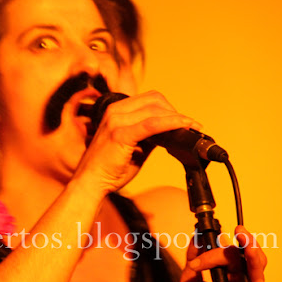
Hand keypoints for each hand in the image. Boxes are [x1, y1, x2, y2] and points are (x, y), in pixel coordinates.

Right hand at [72, 90, 200, 193]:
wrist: (91, 182)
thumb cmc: (109, 168)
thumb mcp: (133, 146)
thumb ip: (148, 136)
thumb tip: (170, 132)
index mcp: (115, 111)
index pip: (148, 99)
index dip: (168, 107)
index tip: (182, 120)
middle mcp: (114, 111)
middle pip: (154, 100)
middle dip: (174, 111)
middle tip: (188, 126)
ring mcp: (116, 121)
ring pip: (156, 110)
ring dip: (178, 117)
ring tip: (191, 127)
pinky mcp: (121, 134)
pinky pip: (153, 124)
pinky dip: (172, 123)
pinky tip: (185, 127)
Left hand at [175, 226, 269, 281]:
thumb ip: (192, 262)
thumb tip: (195, 238)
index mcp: (227, 274)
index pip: (228, 255)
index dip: (214, 253)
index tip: (196, 262)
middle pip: (250, 259)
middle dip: (247, 243)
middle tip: (240, 231)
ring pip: (257, 276)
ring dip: (255, 260)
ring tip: (249, 248)